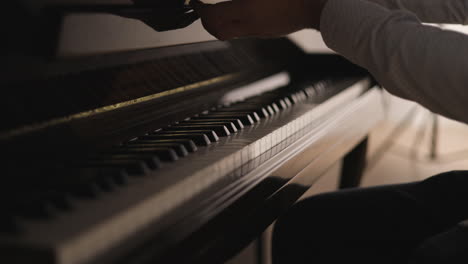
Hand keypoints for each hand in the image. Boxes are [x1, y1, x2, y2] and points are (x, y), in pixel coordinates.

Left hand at [194, 0, 326, 39]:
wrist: (318, 7)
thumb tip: (225, 2)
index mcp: (247, 10)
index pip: (211, 16)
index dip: (198, 8)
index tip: (194, 1)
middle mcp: (250, 25)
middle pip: (217, 32)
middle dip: (205, 20)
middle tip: (201, 8)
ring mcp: (260, 31)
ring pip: (229, 33)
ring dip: (219, 23)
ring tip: (217, 9)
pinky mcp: (268, 32)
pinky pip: (244, 32)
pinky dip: (234, 23)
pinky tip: (240, 12)